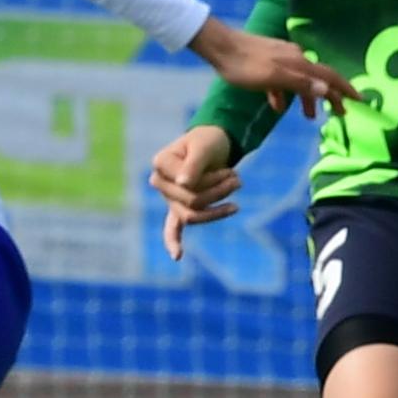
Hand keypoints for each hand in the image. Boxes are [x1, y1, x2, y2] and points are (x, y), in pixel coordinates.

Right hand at [148, 124, 240, 261]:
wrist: (213, 143)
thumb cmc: (208, 141)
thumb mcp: (204, 147)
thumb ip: (193, 164)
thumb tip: (183, 185)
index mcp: (160, 165)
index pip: (188, 187)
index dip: (212, 182)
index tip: (229, 169)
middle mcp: (160, 183)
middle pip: (191, 202)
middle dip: (219, 192)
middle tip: (238, 179)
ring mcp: (169, 197)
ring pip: (193, 215)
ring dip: (217, 208)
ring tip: (235, 192)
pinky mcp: (178, 207)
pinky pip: (172, 228)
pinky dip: (173, 242)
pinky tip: (177, 256)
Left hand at [186, 17, 359, 116]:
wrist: (220, 46)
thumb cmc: (244, 66)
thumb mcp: (272, 78)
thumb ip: (299, 84)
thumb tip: (327, 90)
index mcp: (299, 63)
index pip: (329, 76)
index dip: (345, 89)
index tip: (360, 101)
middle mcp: (295, 58)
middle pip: (318, 79)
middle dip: (330, 96)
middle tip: (338, 114)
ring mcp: (281, 58)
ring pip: (300, 81)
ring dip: (307, 98)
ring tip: (309, 117)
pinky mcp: (268, 61)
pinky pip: (282, 80)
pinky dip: (285, 94)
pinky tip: (277, 106)